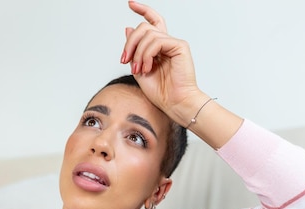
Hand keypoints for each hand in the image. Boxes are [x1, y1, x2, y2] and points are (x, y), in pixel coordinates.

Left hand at [121, 0, 206, 125]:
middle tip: (125, 60)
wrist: (174, 103)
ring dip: (138, 53)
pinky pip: (157, 41)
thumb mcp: (138, 69)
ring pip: (148, 34)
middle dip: (130, 42)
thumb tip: (128, 28)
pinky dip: (147, 54)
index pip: (152, 21)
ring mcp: (174, 43)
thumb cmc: (160, 92)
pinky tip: (148, 67)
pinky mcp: (180, 46)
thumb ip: (133, 50)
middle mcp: (167, 42)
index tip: (130, 4)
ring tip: (138, 69)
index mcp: (158, 47)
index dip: (142, 10)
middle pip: (144, 27)